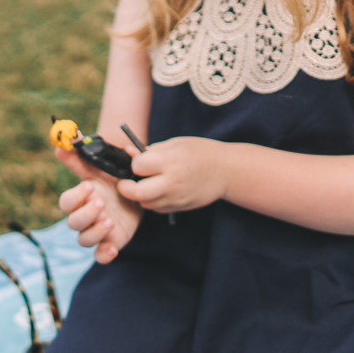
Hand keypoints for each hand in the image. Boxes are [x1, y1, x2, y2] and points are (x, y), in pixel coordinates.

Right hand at [56, 146, 140, 264]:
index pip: (66, 202)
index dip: (75, 197)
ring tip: (111, 221)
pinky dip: (104, 255)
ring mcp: (95, 232)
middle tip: (102, 202)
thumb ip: (79, 160)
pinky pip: (100, 256)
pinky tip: (112, 249)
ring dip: (95, 231)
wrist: (135, 195)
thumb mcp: (99, 170)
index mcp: (79, 200)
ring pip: (84, 239)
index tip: (89, 187)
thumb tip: (60, 147)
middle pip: (73, 222)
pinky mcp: (109, 244)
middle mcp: (84, 218)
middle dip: (86, 213)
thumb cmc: (112, 181)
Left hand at [115, 136, 229, 213]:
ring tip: (147, 183)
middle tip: (128, 180)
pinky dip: (153, 201)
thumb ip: (150, 150)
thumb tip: (127, 151)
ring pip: (145, 203)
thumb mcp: (176, 144)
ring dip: (140, 195)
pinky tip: (160, 190)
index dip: (134, 163)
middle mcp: (172, 182)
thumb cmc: (200, 152)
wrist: (227, 171)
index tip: (139, 160)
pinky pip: (157, 208)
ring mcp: (176, 197)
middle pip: (136, 192)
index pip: (137, 166)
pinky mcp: (180, 207)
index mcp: (171, 161)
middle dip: (126, 186)